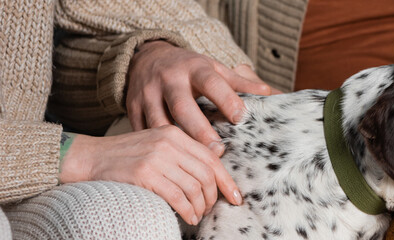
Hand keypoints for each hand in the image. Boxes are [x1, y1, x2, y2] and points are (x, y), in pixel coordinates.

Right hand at [59, 126, 242, 225]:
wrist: (87, 157)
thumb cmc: (124, 155)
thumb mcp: (156, 143)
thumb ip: (183, 150)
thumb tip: (217, 160)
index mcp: (174, 133)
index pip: (211, 157)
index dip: (227, 180)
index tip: (236, 197)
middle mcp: (168, 142)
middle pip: (206, 174)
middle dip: (213, 197)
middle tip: (210, 209)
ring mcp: (156, 157)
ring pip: (194, 187)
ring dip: (200, 207)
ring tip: (197, 215)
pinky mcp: (145, 174)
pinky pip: (178, 197)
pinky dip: (188, 211)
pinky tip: (188, 217)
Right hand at [127, 41, 273, 154]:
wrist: (147, 56)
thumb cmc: (189, 68)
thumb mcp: (214, 69)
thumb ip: (240, 82)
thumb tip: (270, 92)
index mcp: (194, 68)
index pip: (212, 83)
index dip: (227, 99)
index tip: (241, 118)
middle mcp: (169, 79)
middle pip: (183, 106)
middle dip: (200, 130)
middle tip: (219, 150)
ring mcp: (147, 93)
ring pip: (160, 122)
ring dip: (177, 144)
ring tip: (194, 165)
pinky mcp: (131, 107)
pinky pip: (141, 130)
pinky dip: (153, 148)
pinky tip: (166, 165)